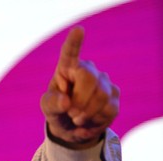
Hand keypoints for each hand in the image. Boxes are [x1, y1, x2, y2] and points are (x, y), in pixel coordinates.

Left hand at [41, 27, 119, 148]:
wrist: (72, 127)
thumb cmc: (57, 111)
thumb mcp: (48, 108)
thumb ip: (52, 104)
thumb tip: (66, 102)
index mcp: (67, 68)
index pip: (70, 53)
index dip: (74, 42)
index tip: (78, 30)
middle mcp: (88, 70)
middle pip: (90, 79)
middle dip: (79, 101)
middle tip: (71, 113)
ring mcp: (104, 81)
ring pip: (101, 97)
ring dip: (86, 114)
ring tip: (77, 118)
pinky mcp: (115, 95)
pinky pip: (109, 110)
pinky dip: (96, 121)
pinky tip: (89, 121)